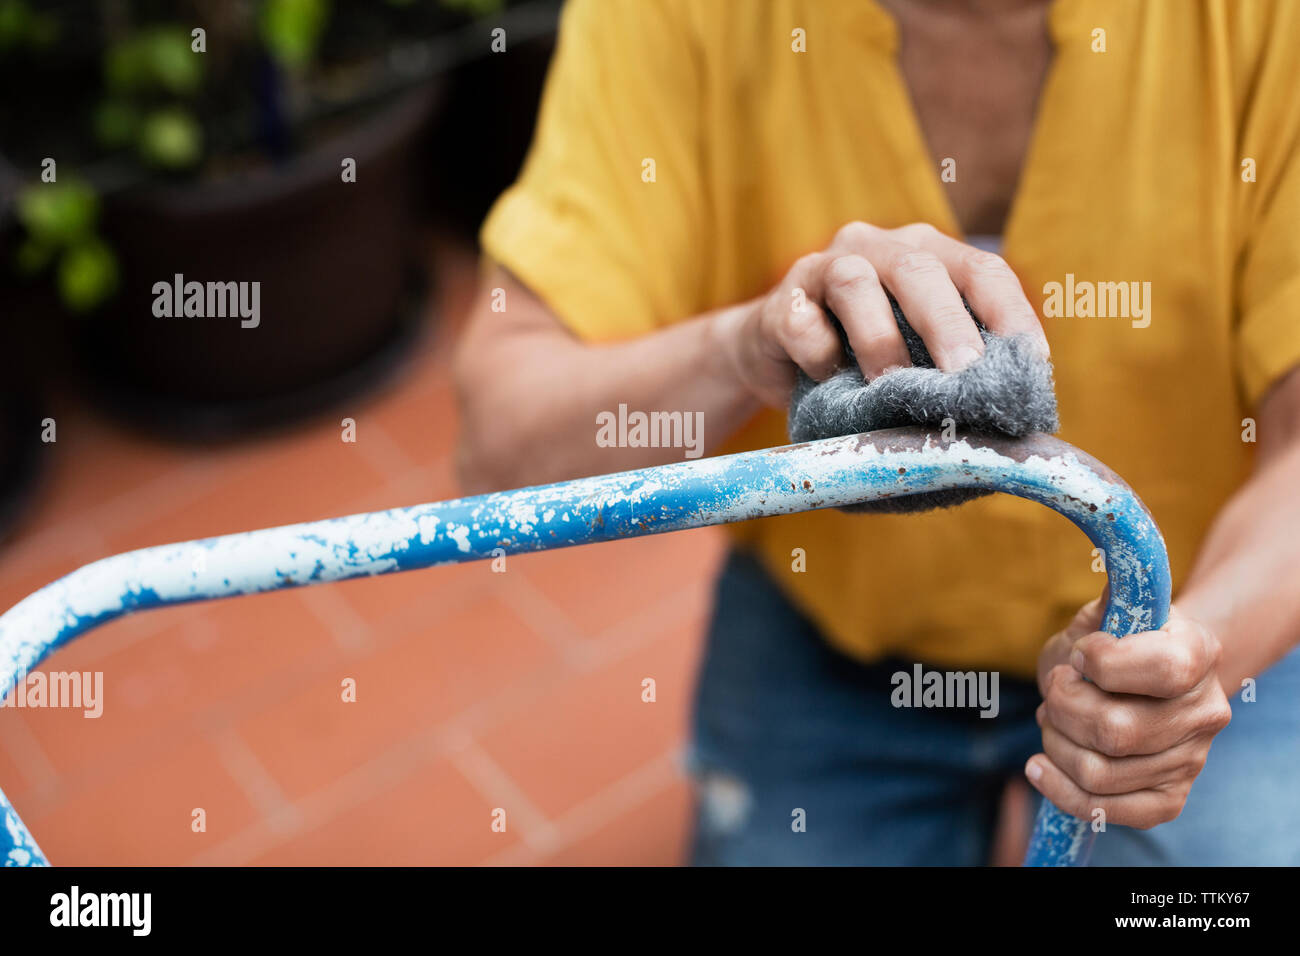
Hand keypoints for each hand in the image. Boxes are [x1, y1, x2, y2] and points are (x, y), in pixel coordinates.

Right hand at [713, 221, 1049, 406]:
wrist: (772, 356)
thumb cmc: (858, 360)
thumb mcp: (913, 357)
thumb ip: (951, 367)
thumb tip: (1008, 415)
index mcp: (926, 255)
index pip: (981, 270)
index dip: (1009, 313)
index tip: (1029, 364)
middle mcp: (878, 248)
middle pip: (920, 269)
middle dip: (947, 324)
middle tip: (965, 375)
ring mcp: (822, 268)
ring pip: (854, 283)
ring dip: (879, 338)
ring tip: (892, 386)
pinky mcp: (779, 302)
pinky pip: (800, 322)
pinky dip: (817, 352)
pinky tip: (827, 380)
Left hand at [1027, 597, 1232, 828]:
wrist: (1139, 677)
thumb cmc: (1113, 639)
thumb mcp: (1105, 611)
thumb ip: (1107, 597)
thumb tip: (1112, 556)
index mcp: (1199, 653)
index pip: (1162, 668)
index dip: (1103, 662)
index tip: (1081, 653)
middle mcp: (1206, 710)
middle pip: (1115, 730)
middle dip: (1062, 707)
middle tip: (1056, 690)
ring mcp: (1191, 758)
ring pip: (1100, 772)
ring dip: (1054, 743)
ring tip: (1052, 720)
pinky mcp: (1169, 796)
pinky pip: (1108, 810)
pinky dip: (1060, 790)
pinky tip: (1039, 765)